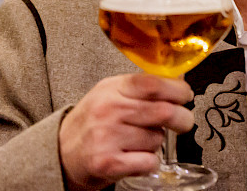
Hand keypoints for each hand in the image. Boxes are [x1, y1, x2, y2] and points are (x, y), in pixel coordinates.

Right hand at [58, 73, 194, 190]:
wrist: (60, 152)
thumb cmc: (92, 122)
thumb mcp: (111, 93)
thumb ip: (142, 87)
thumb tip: (178, 82)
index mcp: (112, 88)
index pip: (153, 83)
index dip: (177, 90)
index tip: (186, 96)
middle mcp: (109, 110)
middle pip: (163, 112)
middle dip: (183, 119)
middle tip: (183, 122)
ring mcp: (106, 137)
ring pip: (157, 139)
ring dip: (157, 142)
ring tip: (139, 140)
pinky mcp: (107, 163)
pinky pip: (149, 162)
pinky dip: (150, 162)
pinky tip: (136, 157)